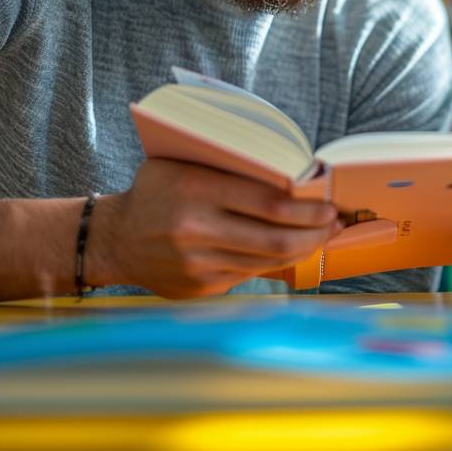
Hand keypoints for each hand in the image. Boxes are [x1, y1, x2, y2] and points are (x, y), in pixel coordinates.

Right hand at [87, 156, 341, 298]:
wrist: (116, 239)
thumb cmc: (158, 190)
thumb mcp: (185, 163)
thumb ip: (230, 168)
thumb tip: (291, 177)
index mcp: (197, 190)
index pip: (270, 204)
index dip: (308, 210)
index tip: (331, 208)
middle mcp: (197, 230)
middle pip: (276, 239)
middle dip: (315, 234)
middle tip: (335, 225)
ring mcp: (198, 264)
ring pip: (268, 261)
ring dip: (302, 250)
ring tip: (321, 238)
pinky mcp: (200, 287)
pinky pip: (250, 274)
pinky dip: (274, 263)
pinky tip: (288, 251)